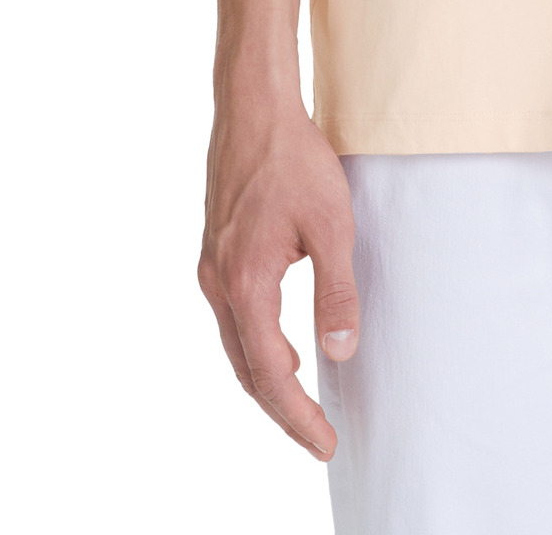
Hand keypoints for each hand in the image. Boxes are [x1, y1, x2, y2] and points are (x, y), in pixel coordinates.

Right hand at [197, 84, 359, 458]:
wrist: (253, 108)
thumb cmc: (294, 159)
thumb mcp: (332, 224)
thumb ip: (336, 292)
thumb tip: (340, 353)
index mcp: (246, 284)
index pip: (271, 373)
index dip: (297, 415)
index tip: (323, 442)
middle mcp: (218, 283)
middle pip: (246, 369)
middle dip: (281, 409)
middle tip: (316, 437)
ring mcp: (210, 267)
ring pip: (236, 345)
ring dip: (266, 379)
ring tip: (302, 405)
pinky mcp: (214, 252)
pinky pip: (232, 318)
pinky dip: (255, 345)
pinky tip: (282, 347)